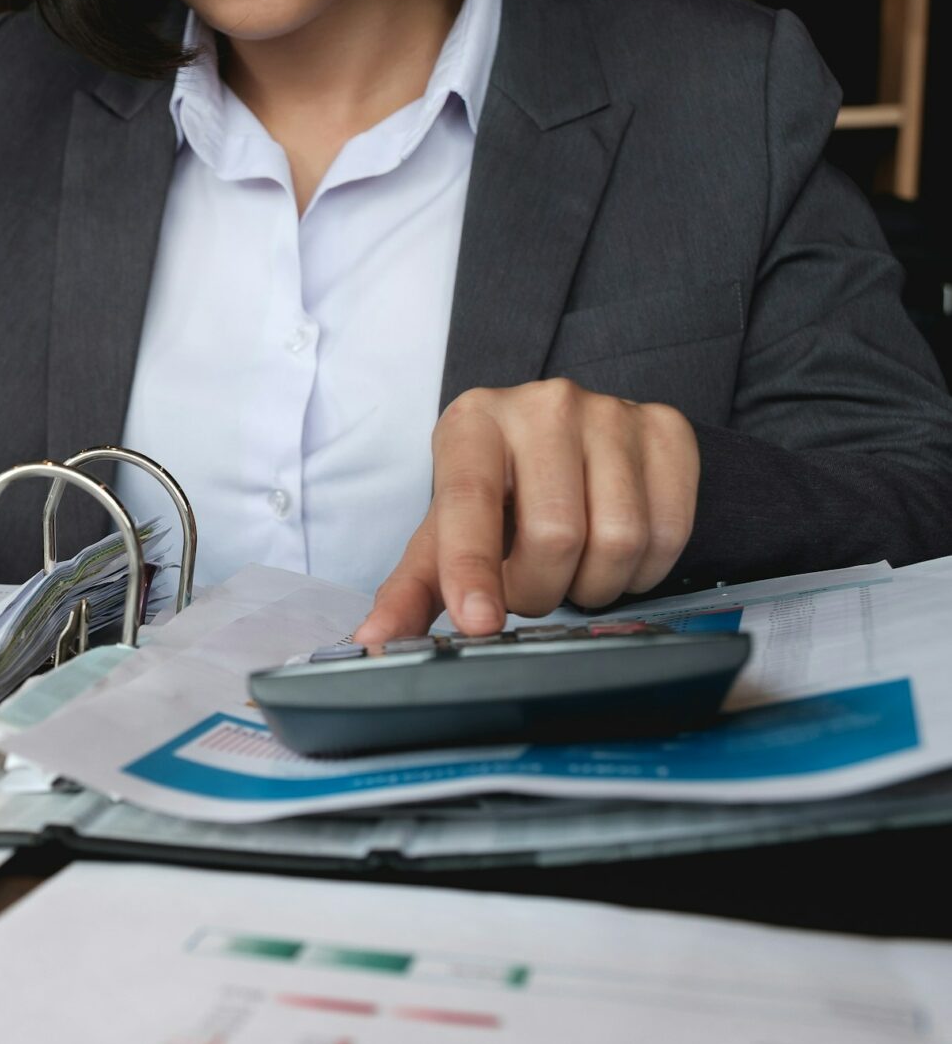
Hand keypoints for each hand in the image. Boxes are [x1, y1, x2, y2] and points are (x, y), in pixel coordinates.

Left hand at [357, 379, 697, 643]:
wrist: (569, 446)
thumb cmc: (498, 498)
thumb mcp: (445, 536)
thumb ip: (411, 590)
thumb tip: (374, 638)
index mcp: (473, 424)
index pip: (468, 502)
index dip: (473, 569)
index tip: (480, 622)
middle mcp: (543, 405)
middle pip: (555, 535)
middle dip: (539, 590)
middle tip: (529, 588)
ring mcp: (613, 411)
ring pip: (619, 539)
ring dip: (593, 586)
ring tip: (570, 571)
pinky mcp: (668, 429)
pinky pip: (670, 532)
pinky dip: (643, 571)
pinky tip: (614, 557)